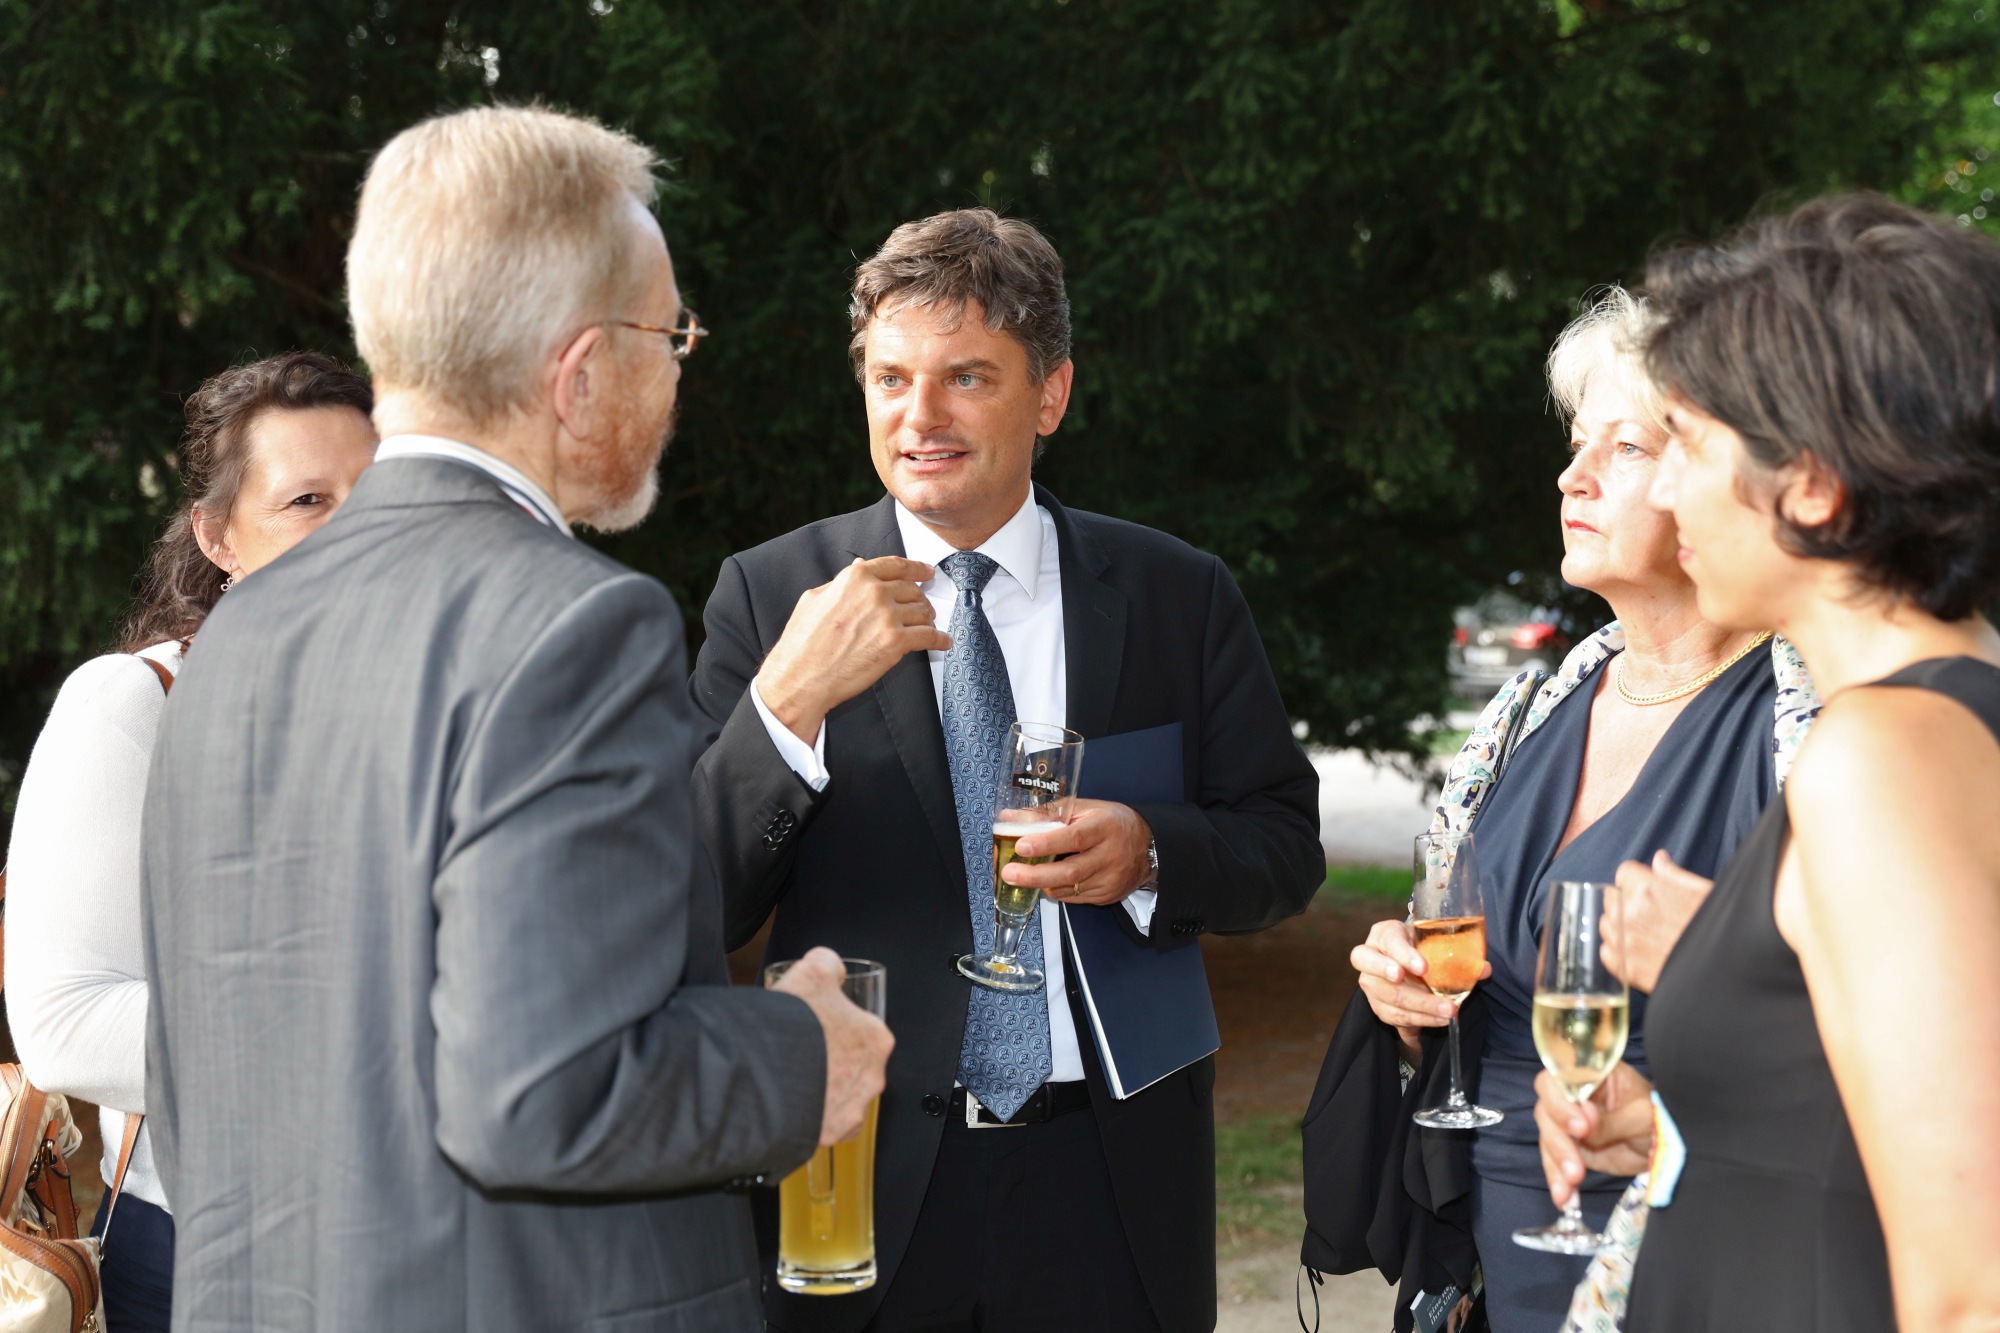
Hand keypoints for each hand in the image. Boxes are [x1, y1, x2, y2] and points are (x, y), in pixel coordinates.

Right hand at [755, 557, 950, 742]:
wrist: (801, 676)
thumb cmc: (803, 642)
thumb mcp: (815, 598)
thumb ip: (841, 582)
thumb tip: (859, 566)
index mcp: (856, 578)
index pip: (896, 566)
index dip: (916, 568)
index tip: (926, 571)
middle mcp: (874, 592)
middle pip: (912, 590)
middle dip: (920, 599)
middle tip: (924, 608)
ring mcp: (887, 617)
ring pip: (922, 612)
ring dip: (929, 620)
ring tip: (929, 625)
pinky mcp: (895, 643)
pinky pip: (928, 636)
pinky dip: (940, 640)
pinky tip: (943, 642)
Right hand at [770, 947, 894, 1144]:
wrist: (763, 1073)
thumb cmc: (792, 1024)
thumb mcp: (811, 971)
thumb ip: (827, 963)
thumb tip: (832, 966)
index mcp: (876, 1039)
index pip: (862, 1030)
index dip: (836, 1025)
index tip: (816, 1027)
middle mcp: (872, 1078)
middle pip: (854, 1066)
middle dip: (831, 1060)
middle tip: (802, 1053)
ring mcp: (852, 1110)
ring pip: (841, 1098)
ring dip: (822, 1090)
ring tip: (792, 1080)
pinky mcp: (829, 1134)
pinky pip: (825, 1127)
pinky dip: (812, 1118)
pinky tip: (792, 1104)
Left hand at [1002, 800, 1150, 905]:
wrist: (1149, 847)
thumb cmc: (1113, 822)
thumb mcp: (1086, 808)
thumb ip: (1049, 813)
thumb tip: (1011, 817)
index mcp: (1105, 827)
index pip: (1075, 838)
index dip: (1046, 843)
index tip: (1022, 846)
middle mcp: (1109, 856)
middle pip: (1070, 871)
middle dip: (1035, 875)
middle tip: (1010, 873)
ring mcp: (1109, 880)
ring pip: (1069, 888)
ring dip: (1041, 883)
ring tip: (1021, 876)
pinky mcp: (1106, 896)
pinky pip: (1074, 897)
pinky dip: (1056, 889)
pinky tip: (1047, 880)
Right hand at [1348, 918, 1488, 1062]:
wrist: (1407, 961)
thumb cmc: (1421, 947)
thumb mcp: (1435, 943)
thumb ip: (1458, 954)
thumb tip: (1484, 969)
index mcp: (1384, 933)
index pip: (1389, 941)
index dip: (1404, 954)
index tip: (1424, 967)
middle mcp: (1369, 955)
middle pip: (1383, 976)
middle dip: (1412, 991)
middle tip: (1441, 1001)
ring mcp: (1369, 982)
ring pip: (1387, 998)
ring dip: (1422, 1009)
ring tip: (1448, 1013)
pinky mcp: (1376, 1003)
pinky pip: (1393, 1016)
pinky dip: (1418, 1020)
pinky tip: (1439, 1020)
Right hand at [1534, 1061, 1653, 1207]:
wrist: (1666, 1146)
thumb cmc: (1658, 1118)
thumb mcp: (1641, 1116)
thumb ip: (1612, 1122)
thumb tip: (1585, 1129)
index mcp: (1592, 1074)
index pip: (1560, 1077)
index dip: (1562, 1101)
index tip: (1581, 1127)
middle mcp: (1574, 1095)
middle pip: (1547, 1108)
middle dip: (1559, 1138)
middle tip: (1576, 1163)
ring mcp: (1569, 1122)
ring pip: (1548, 1137)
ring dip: (1556, 1163)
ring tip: (1570, 1184)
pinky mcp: (1571, 1147)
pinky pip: (1555, 1161)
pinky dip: (1557, 1179)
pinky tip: (1563, 1196)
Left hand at [1606, 850, 1712, 992]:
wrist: (1729, 970)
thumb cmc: (1724, 929)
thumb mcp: (1704, 892)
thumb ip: (1674, 874)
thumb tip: (1659, 858)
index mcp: (1648, 890)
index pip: (1624, 873)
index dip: (1638, 880)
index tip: (1648, 890)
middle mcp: (1630, 914)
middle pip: (1611, 898)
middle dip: (1626, 901)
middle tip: (1651, 915)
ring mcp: (1625, 943)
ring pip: (1606, 925)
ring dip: (1620, 926)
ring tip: (1647, 936)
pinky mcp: (1625, 970)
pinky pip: (1606, 952)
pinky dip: (1618, 952)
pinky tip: (1639, 954)